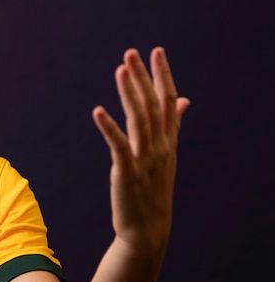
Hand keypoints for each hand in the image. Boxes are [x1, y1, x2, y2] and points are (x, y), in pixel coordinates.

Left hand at [92, 47, 190, 257]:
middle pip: (153, 105)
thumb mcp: (167, 154)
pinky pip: (118, 146)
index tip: (156, 52)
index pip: (168, 101)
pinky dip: (109, 127)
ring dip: (129, 94)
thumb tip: (184, 100)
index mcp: (168, 140)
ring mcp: (145, 159)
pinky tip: (98, 111)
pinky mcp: (127, 172)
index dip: (162, 75)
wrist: (148, 229)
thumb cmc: (154, 189)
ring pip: (139, 120)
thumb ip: (174, 125)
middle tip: (132, 52)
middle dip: (142, 78)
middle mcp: (160, 146)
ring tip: (120, 70)